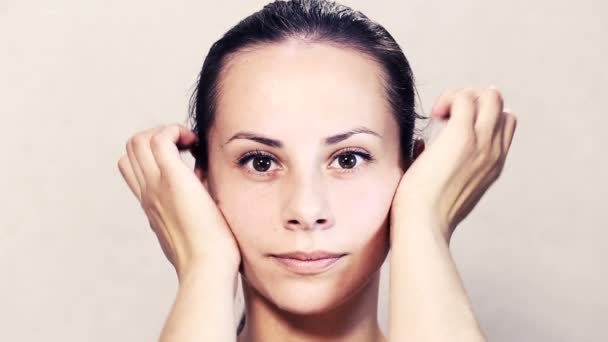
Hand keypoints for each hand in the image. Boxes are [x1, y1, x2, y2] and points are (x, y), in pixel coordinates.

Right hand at [117, 124, 240, 279]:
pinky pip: (160, 139)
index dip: (153, 154)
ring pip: (138, 141)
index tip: (183, 159)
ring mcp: (156, 186)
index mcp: (152, 205)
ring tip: (190, 145)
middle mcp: (148, 194)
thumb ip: (193, 199)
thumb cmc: (210, 253)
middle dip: (157, 137)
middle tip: (187, 149)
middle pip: (131, 149)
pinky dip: (175, 132)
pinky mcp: (173, 180)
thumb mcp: (194, 222)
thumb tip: (203, 176)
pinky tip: (195, 145)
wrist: (207, 268)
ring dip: (164, 132)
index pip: (132, 167)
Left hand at [391, 87, 516, 241]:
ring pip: (489, 95)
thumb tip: (423, 144)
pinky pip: (464, 98)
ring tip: (442, 113)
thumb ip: (444, 163)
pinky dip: (449, 98)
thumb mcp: (446, 185)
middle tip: (446, 115)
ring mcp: (481, 143)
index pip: (504, 123)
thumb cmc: (425, 210)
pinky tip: (435, 115)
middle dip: (473, 98)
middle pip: (499, 104)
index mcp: (493, 165)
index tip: (453, 124)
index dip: (480, 114)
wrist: (423, 224)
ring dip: (462, 95)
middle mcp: (494, 152)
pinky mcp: (461, 137)